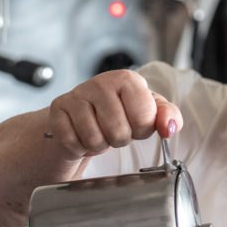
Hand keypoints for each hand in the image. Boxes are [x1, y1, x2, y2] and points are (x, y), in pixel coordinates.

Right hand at [44, 69, 182, 159]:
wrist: (84, 114)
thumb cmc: (120, 112)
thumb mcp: (149, 111)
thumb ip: (168, 117)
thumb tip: (169, 128)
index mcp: (127, 79)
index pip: (144, 118)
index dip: (142, 130)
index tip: (136, 125)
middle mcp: (100, 82)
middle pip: (118, 132)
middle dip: (119, 140)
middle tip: (115, 131)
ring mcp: (76, 95)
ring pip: (94, 140)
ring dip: (99, 145)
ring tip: (99, 133)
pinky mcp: (57, 110)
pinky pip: (72, 143)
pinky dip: (79, 147)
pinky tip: (81, 135)